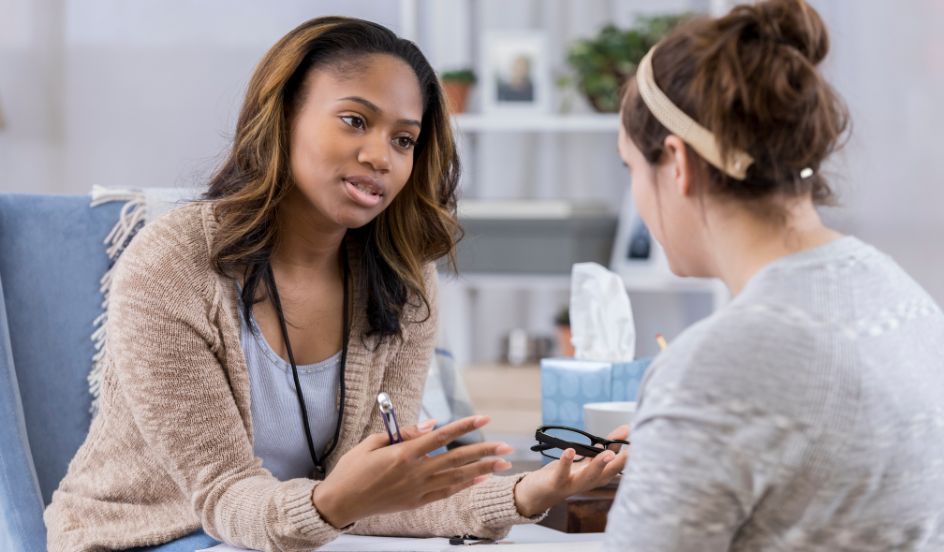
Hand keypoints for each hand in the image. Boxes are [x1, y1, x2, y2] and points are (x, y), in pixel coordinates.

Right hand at [312, 416, 513, 527]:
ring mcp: (417, 490)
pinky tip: (479, 479)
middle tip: (506, 447)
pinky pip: (446, 492)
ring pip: (457, 477)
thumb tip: (431, 425)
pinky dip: (464, 485)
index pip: (441, 437)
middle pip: (456, 459)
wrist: (341, 502)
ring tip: (502, 464)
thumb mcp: (373, 442)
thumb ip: (405, 433)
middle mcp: (415, 473)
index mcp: (403, 454)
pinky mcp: (416, 502)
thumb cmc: (353, 469)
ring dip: (481, 470)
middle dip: (484, 452)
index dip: (464, 426)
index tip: (483, 418)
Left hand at [512, 424, 628, 517]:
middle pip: (607, 474)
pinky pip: (562, 473)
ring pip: (588, 476)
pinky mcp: (557, 482)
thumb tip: (626, 429)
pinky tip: (570, 451)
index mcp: (599, 476)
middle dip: (620, 463)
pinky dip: (566, 462)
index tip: (641, 443)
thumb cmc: (566, 474)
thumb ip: (606, 446)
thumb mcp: (588, 460)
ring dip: (598, 465)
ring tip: (607, 454)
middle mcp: (590, 482)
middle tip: (632, 451)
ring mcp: (574, 484)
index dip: (630, 456)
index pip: (618, 466)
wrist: (539, 493)